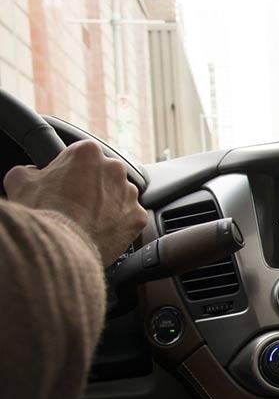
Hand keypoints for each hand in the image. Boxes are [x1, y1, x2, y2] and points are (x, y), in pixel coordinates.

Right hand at [3, 140, 147, 265]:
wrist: (62, 246)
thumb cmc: (43, 212)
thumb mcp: (20, 182)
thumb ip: (29, 170)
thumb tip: (31, 173)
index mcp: (88, 152)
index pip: (81, 155)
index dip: (69, 170)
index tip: (64, 182)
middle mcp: (115, 169)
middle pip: (103, 175)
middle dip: (92, 187)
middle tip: (75, 203)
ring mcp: (130, 194)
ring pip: (120, 196)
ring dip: (108, 205)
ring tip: (88, 219)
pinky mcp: (138, 217)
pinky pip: (130, 218)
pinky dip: (119, 224)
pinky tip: (102, 230)